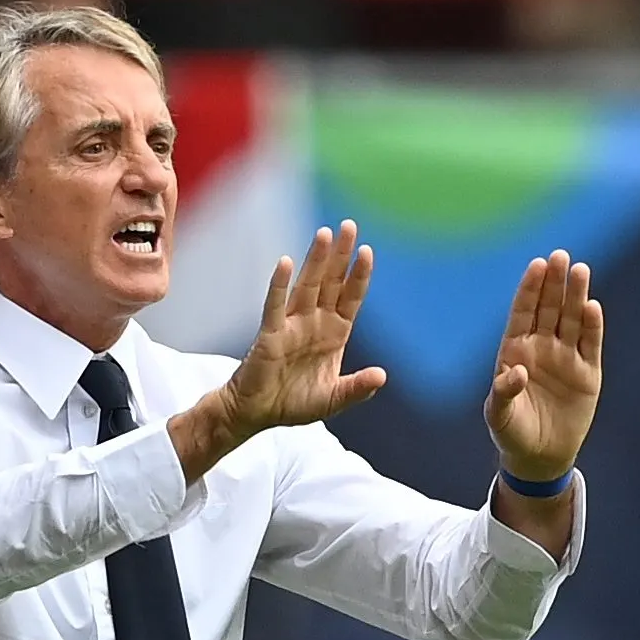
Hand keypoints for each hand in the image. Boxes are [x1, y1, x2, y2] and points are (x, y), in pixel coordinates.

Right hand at [215, 219, 386, 439]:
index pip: (350, 297)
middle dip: (340, 255)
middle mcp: (314, 323)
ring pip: (306, 286)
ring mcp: (292, 325)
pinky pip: (275, 305)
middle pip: (330, 282)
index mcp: (334, 334)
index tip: (368, 252)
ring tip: (324, 234)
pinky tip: (286, 263)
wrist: (257, 413)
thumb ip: (357, 388)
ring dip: (315, 261)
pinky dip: (280, 284)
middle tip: (349, 225)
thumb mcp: (333, 400)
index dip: (359, 276)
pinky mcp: (270, 334)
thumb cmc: (294, 403)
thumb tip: (382, 375)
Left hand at [486, 250, 603, 480]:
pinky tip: (592, 306)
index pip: (523, 313)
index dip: (530, 289)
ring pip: (572, 320)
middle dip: (554, 283)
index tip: (536, 265)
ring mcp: (565, 358)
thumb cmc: (512, 433)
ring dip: (576, 296)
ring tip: (580, 270)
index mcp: (515, 351)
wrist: (540, 457)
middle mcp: (541, 349)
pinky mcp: (587, 373)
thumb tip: (516, 371)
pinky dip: (592, 326)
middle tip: (560, 256)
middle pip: (549, 308)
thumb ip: (503, 392)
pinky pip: (590, 344)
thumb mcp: (499, 416)